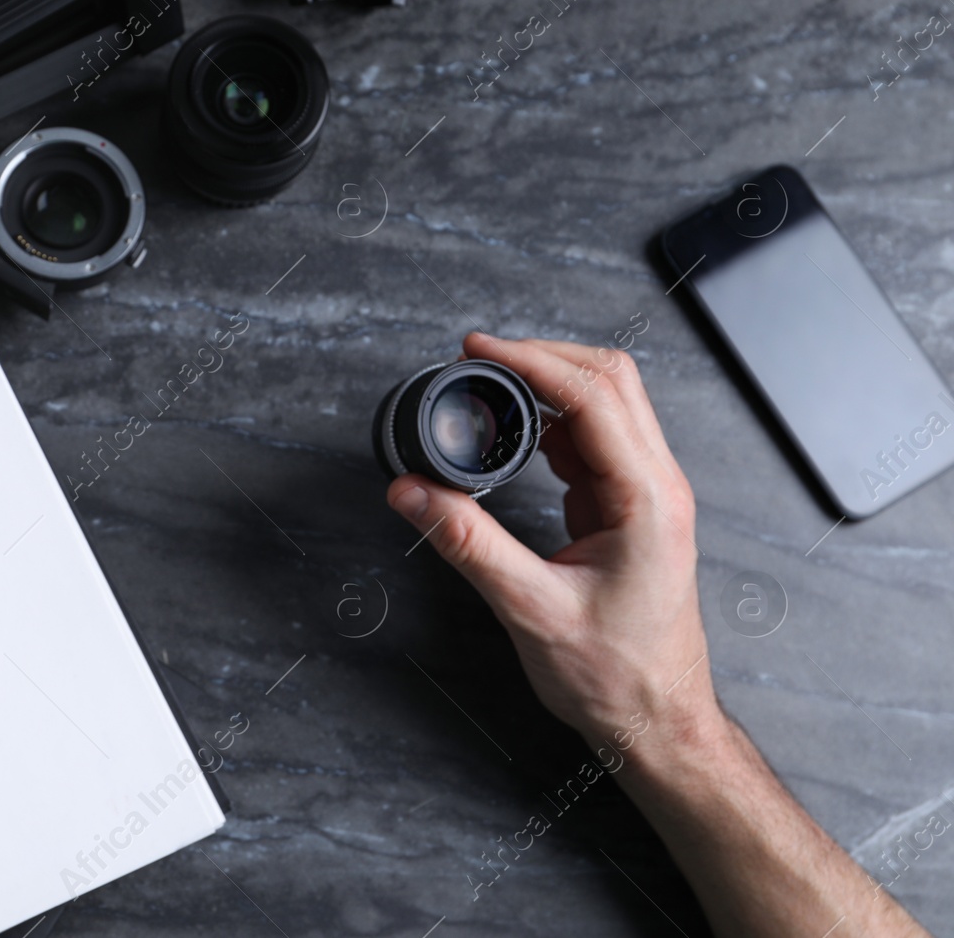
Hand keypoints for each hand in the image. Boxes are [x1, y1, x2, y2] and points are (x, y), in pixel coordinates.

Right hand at [387, 334, 932, 936]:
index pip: (593, 397)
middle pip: (609, 380)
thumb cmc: (616, 677)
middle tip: (477, 358)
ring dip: (548, 386)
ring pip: (604, 404)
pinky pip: (592, 441)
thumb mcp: (531, 610)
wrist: (658, 721)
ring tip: (488, 391)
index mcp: (646, 500)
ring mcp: (645, 494)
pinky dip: (551, 423)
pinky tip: (514, 437)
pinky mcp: (627, 508)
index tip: (478, 349)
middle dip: (542, 357)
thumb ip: (469, 544)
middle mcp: (656, 486)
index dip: (532, 362)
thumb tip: (412, 493)